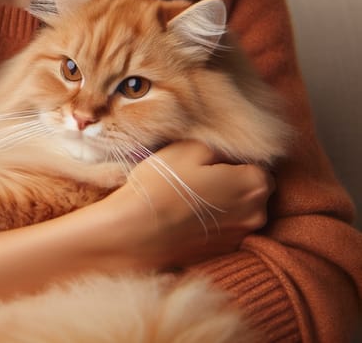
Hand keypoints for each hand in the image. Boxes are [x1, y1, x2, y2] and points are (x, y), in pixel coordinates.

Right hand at [93, 140, 274, 270]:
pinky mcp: (222, 252)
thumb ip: (222, 146)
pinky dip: (213, 219)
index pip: (259, 162)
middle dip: (232, 178)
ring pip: (238, 207)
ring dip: (223, 199)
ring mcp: (240, 236)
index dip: (234, 156)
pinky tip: (187, 212)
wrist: (137, 230)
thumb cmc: (165, 183)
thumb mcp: (192, 147)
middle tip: (199, 172)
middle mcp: (257, 214)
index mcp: (255, 184)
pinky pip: (224, 226)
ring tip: (191, 193)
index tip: (211, 156)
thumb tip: (231, 150)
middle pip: (252, 187)